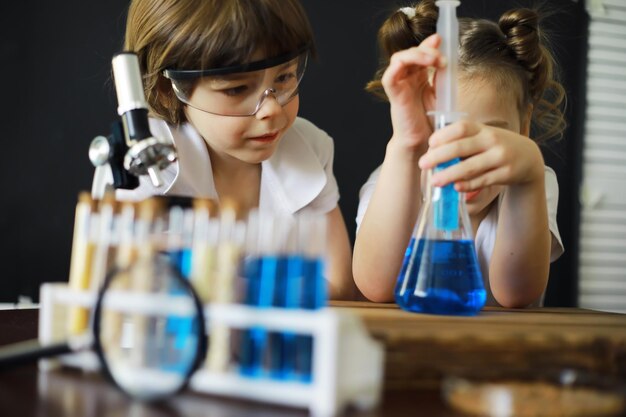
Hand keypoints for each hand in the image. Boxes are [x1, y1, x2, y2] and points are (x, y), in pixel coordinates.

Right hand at [381, 34, 445, 151]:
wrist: (425, 140)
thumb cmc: (432, 119)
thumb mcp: (441, 92)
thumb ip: (442, 75)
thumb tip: (446, 57)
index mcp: (418, 75)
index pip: (421, 51)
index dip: (429, 43)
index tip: (442, 39)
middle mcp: (407, 77)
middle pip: (411, 52)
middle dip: (427, 50)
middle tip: (442, 59)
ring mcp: (399, 84)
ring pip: (400, 58)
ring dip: (417, 54)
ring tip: (434, 60)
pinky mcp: (394, 94)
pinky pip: (389, 76)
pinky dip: (397, 66)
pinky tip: (413, 64)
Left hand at [418, 121, 544, 190]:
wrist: (528, 158)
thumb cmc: (495, 147)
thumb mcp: (483, 137)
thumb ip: (463, 142)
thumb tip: (433, 155)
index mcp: (482, 129)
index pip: (461, 128)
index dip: (443, 135)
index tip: (430, 144)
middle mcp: (491, 140)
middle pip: (461, 147)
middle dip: (439, 156)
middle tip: (423, 164)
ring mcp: (499, 157)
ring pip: (470, 167)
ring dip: (449, 175)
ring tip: (435, 181)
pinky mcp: (505, 174)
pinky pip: (482, 181)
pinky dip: (467, 185)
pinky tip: (455, 188)